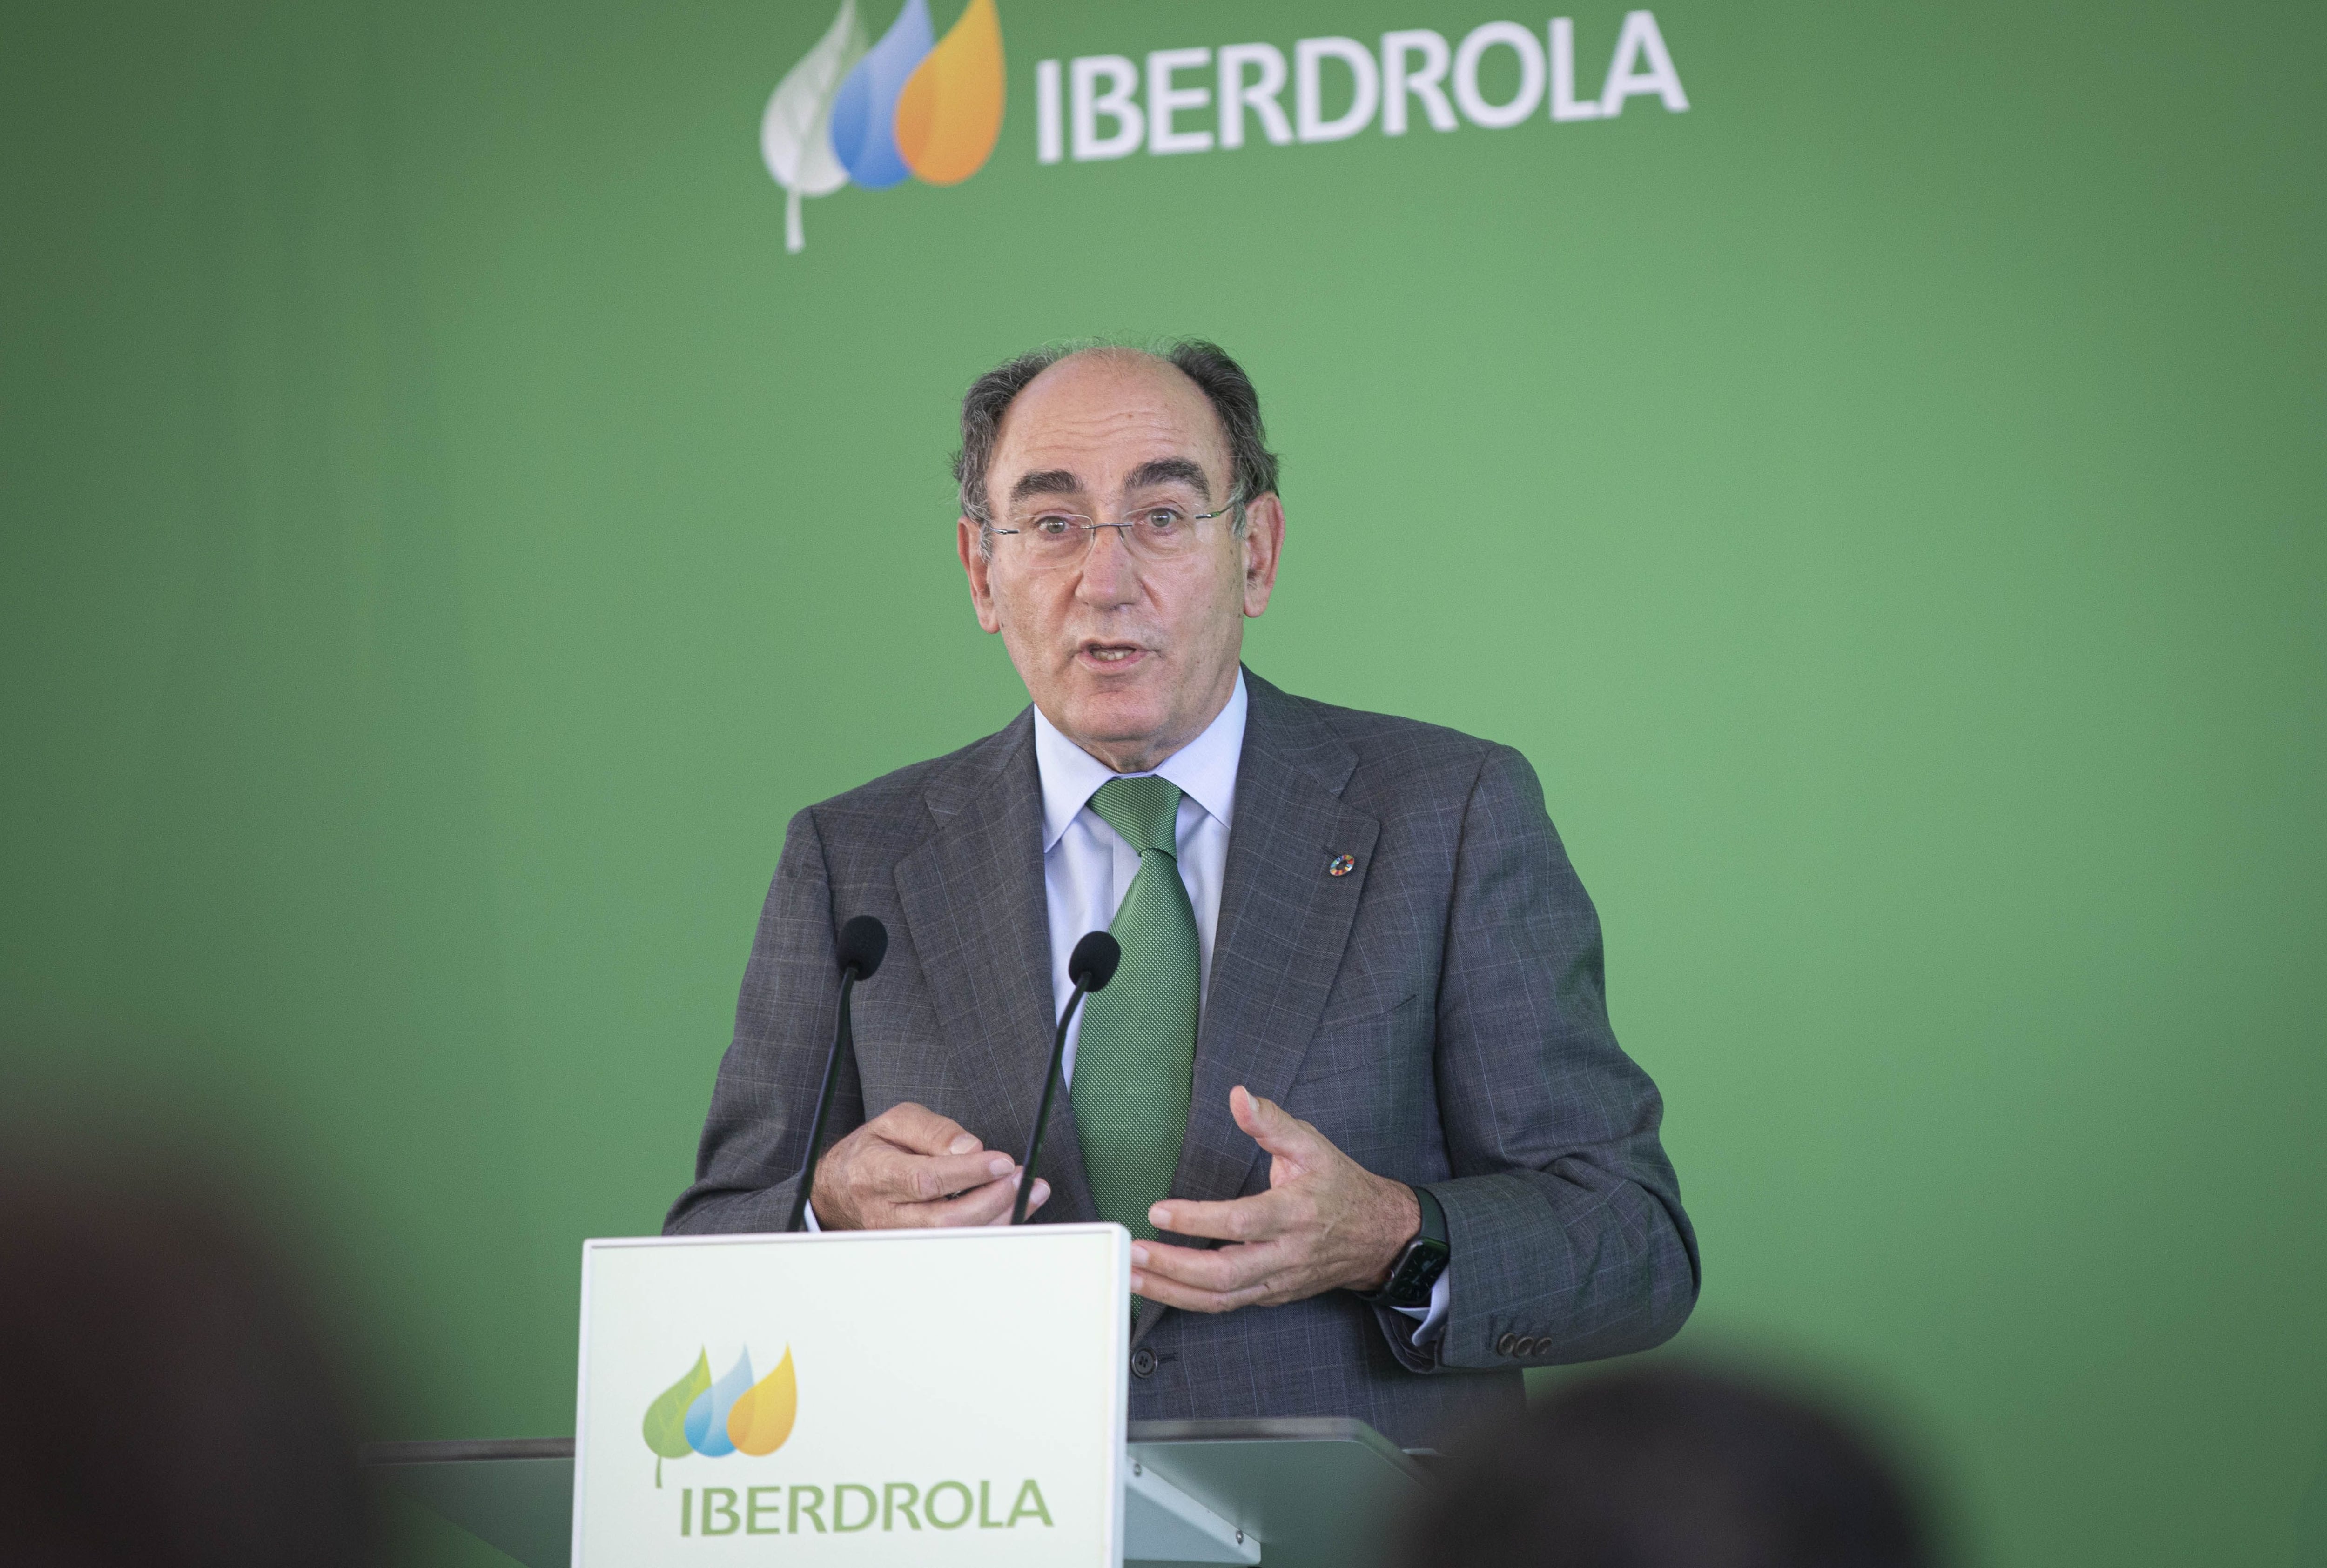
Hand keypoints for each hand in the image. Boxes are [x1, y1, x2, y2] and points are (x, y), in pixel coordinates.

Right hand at [808, 1102, 1049, 1229]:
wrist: (841, 1186)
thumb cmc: (873, 1149)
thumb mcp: (897, 1121)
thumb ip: (933, 1130)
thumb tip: (971, 1149)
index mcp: (875, 1173)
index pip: (925, 1180)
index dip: (968, 1173)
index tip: (1002, 1161)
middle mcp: (884, 1212)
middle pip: (944, 1220)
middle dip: (992, 1199)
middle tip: (1021, 1177)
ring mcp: (899, 1237)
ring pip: (955, 1238)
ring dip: (999, 1217)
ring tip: (1030, 1191)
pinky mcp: (915, 1249)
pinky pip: (958, 1243)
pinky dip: (990, 1227)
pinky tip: (1012, 1208)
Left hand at [1130, 1086, 1418, 1312]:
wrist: (1379, 1237)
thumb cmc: (1340, 1187)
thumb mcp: (1312, 1145)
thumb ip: (1271, 1122)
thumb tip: (1239, 1096)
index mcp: (1294, 1213)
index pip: (1240, 1222)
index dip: (1197, 1220)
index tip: (1158, 1211)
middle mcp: (1285, 1254)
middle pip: (1224, 1273)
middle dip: (1173, 1267)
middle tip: (1134, 1251)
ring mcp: (1278, 1281)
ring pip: (1221, 1299)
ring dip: (1172, 1291)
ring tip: (1131, 1275)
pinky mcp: (1272, 1295)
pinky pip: (1227, 1304)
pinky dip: (1190, 1300)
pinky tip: (1160, 1287)